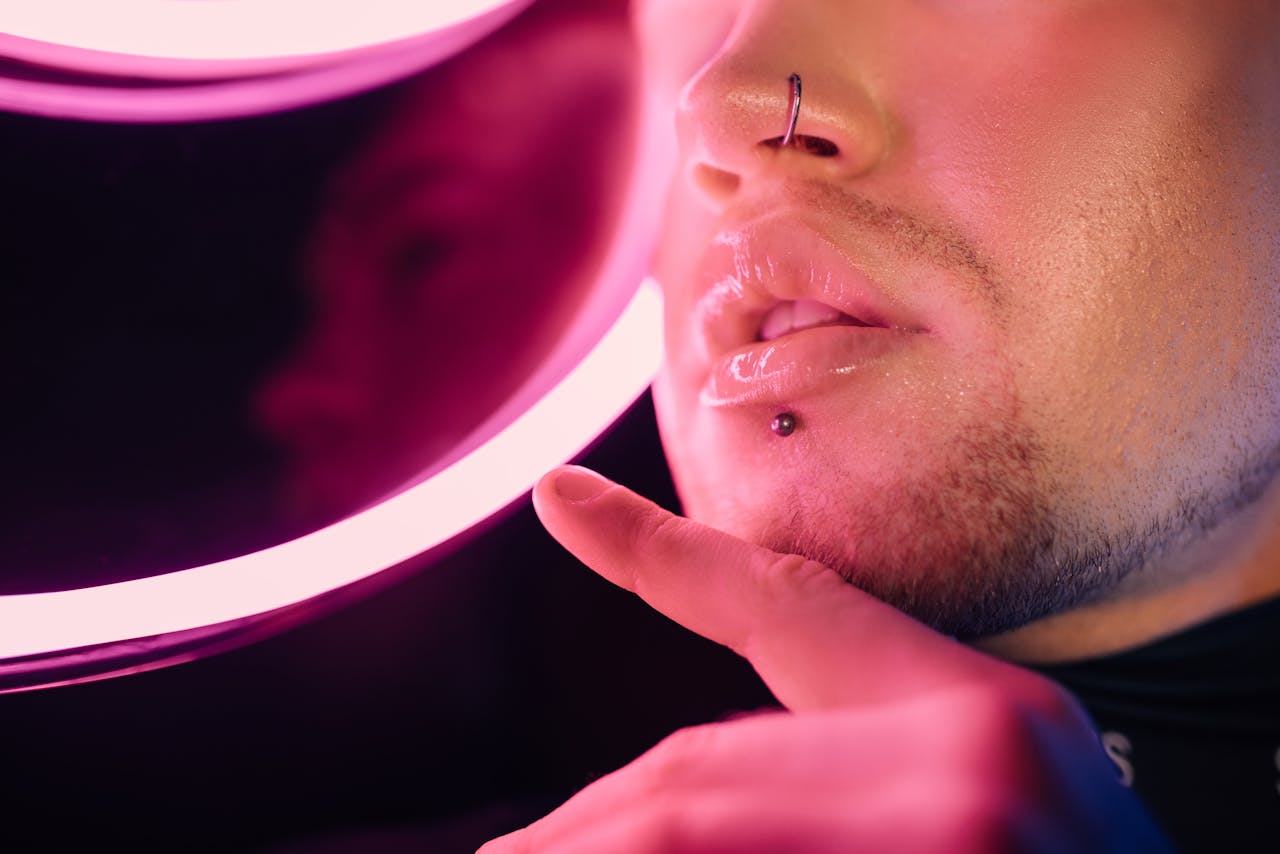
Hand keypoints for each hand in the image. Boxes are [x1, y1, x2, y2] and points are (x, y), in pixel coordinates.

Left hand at [480, 466, 1167, 852]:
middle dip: (587, 824)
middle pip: (691, 782)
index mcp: (981, 717)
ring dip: (590, 851)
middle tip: (507, 849)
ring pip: (685, 824)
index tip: (561, 500)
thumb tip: (660, 788)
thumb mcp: (984, 767)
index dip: (654, 551)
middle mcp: (965, 786)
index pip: (787, 606)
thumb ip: (850, 734)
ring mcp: (946, 844)